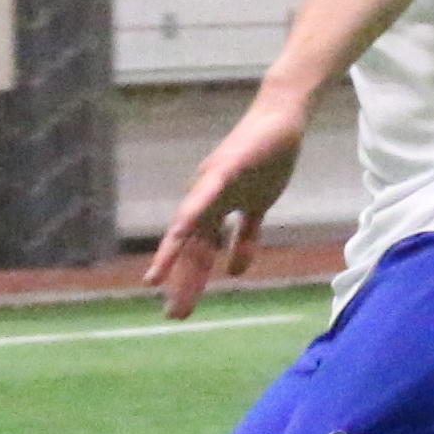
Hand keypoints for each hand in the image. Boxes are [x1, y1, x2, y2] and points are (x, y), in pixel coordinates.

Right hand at [144, 85, 310, 320]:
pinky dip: (240, 251)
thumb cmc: (261, 138)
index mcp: (206, 191)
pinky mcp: (254, 200)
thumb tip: (187, 211)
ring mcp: (231, 200)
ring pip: (211, 246)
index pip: (182, 231)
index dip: (168, 257)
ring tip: (190, 303)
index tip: (151, 282)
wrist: (283, 117)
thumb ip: (213, 188)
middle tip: (173, 315)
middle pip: (194, 248)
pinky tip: (236, 272)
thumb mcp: (237, 163)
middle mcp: (212, 198)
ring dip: (202, 274)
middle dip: (183, 281)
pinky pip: (243, 233)